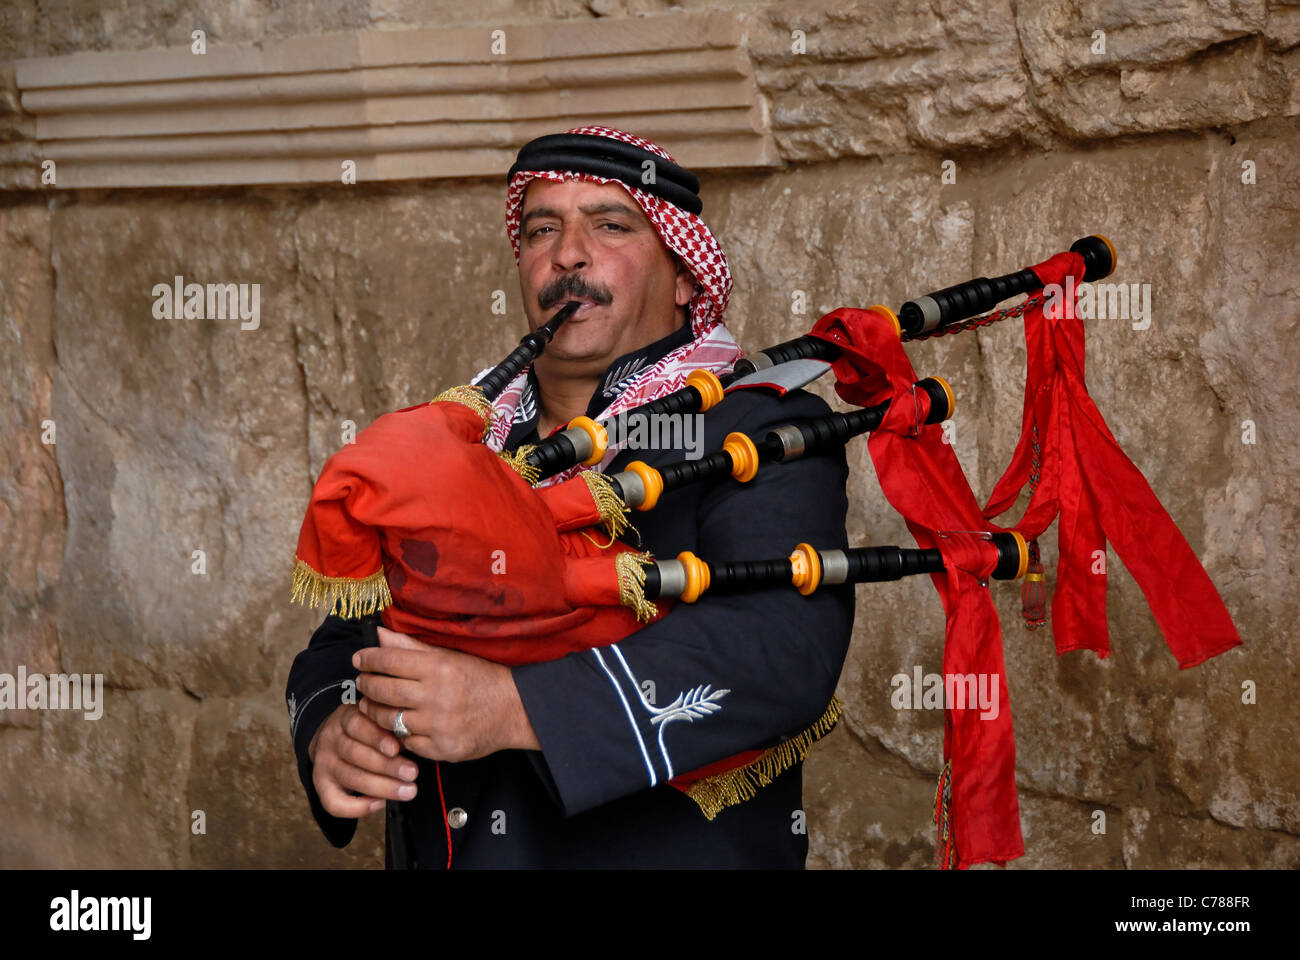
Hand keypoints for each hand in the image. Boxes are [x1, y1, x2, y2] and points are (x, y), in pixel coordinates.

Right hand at [308, 702, 419, 817]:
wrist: (336, 739)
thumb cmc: (370, 728)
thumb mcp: (376, 717)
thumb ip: (390, 725)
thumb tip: (415, 738)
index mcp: (345, 717)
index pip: (356, 725)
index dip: (377, 738)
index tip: (398, 748)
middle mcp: (331, 739)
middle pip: (354, 753)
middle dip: (386, 766)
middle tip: (412, 773)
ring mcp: (324, 763)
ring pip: (349, 777)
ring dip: (381, 787)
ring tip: (408, 791)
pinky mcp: (321, 785)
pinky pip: (333, 803)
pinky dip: (357, 808)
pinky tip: (380, 804)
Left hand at [353, 627, 540, 762]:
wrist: (514, 710)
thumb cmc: (481, 678)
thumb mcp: (450, 656)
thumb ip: (412, 647)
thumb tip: (381, 635)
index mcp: (439, 668)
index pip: (389, 661)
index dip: (369, 659)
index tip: (359, 658)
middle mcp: (437, 697)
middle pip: (383, 691)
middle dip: (367, 684)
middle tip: (363, 681)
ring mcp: (438, 726)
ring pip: (389, 720)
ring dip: (375, 711)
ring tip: (373, 703)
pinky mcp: (441, 749)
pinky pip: (406, 742)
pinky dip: (398, 733)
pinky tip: (399, 723)